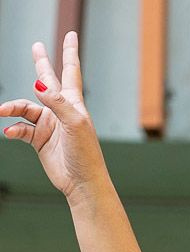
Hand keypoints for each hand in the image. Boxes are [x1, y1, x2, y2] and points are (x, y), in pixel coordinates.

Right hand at [0, 31, 106, 202]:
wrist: (82, 183)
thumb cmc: (86, 155)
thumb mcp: (75, 124)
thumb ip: (57, 102)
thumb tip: (38, 85)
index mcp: (73, 103)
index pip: (71, 71)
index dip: (70, 52)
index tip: (71, 35)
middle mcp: (60, 111)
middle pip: (47, 81)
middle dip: (41, 63)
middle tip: (36, 47)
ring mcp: (49, 125)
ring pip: (25, 108)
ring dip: (12, 109)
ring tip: (2, 111)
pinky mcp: (39, 140)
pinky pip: (21, 129)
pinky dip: (14, 129)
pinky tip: (9, 131)